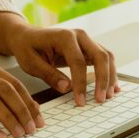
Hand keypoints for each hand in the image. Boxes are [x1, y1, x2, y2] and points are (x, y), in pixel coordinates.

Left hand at [0, 13, 119, 105]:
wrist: (27, 36)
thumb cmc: (27, 48)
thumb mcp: (30, 63)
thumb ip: (48, 74)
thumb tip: (66, 88)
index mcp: (64, 36)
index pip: (78, 62)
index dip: (81, 83)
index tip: (80, 101)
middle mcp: (79, 36)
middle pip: (100, 56)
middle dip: (103, 79)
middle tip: (101, 99)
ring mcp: (86, 41)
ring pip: (106, 57)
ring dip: (110, 77)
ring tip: (108, 96)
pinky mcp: (88, 48)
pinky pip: (104, 59)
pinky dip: (109, 73)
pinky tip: (111, 87)